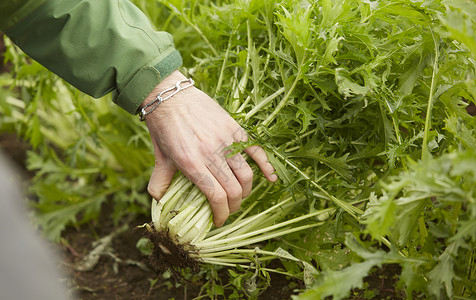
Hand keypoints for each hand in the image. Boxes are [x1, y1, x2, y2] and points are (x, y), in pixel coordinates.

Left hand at [142, 70, 277, 226]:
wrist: (170, 95)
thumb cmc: (163, 127)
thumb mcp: (160, 157)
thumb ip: (160, 182)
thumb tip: (159, 202)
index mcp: (191, 163)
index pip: (216, 197)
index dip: (221, 214)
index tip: (218, 220)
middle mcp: (211, 153)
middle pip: (234, 190)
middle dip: (233, 206)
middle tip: (228, 209)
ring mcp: (225, 140)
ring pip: (246, 174)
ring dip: (246, 191)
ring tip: (239, 195)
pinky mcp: (234, 129)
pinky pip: (255, 150)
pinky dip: (266, 166)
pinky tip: (270, 178)